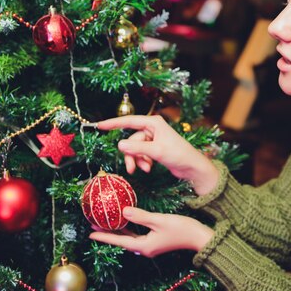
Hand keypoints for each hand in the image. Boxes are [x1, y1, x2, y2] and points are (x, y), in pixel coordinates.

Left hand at [89, 207, 213, 257]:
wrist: (199, 237)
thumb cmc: (181, 228)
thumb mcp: (159, 220)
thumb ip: (141, 216)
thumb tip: (123, 211)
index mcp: (144, 245)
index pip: (120, 241)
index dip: (104, 236)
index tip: (90, 233)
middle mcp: (145, 248)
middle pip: (122, 240)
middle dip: (108, 232)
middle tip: (93, 224)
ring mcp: (151, 246)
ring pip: (129, 238)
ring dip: (118, 230)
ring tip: (105, 222)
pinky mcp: (156, 241)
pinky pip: (137, 235)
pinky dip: (129, 229)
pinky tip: (125, 222)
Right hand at [97, 115, 219, 194]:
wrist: (192, 167)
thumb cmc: (178, 155)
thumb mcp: (156, 151)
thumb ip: (137, 148)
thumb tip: (120, 145)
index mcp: (153, 122)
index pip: (129, 121)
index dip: (113, 123)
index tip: (99, 125)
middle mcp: (152, 128)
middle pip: (131, 140)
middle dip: (131, 155)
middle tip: (131, 169)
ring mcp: (153, 138)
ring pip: (135, 149)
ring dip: (138, 160)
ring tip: (145, 169)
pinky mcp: (154, 148)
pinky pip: (141, 153)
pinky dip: (143, 161)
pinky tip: (149, 168)